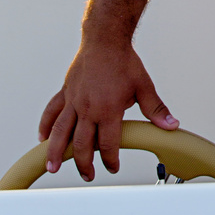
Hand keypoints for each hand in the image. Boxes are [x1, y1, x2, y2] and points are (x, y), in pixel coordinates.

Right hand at [39, 42, 178, 181]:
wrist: (105, 39)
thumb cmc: (124, 61)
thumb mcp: (144, 86)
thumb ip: (156, 109)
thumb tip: (171, 124)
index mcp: (108, 109)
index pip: (108, 144)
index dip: (111, 160)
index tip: (113, 167)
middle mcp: (88, 108)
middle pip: (82, 144)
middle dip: (84, 164)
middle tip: (88, 175)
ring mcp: (74, 101)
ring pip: (60, 133)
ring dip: (56, 153)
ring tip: (52, 167)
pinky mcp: (65, 92)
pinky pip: (52, 112)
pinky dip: (46, 126)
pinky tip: (43, 138)